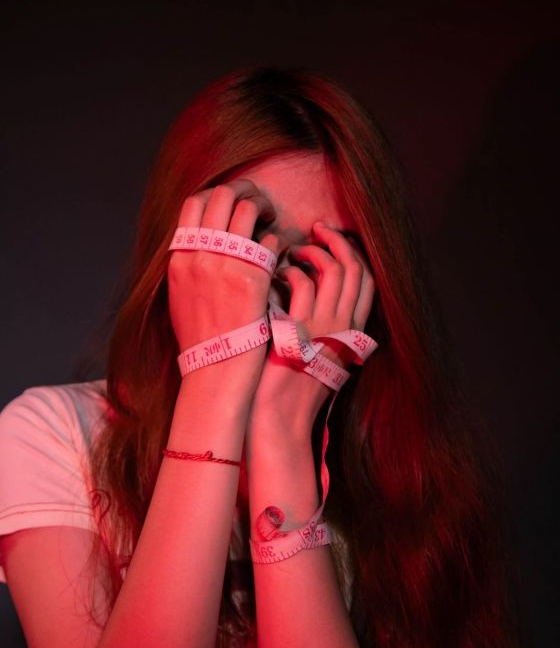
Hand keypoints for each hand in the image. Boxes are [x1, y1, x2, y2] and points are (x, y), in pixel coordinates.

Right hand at [167, 180, 288, 380]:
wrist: (215, 371)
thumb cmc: (202, 339)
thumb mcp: (180, 296)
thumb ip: (190, 264)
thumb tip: (203, 239)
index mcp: (179, 259)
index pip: (194, 202)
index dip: (218, 193)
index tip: (233, 202)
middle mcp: (199, 256)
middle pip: (222, 195)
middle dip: (245, 189)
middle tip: (259, 201)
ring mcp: (224, 266)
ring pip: (248, 208)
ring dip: (264, 207)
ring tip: (272, 218)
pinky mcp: (251, 279)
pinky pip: (270, 240)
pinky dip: (278, 240)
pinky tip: (281, 252)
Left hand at [248, 221, 375, 433]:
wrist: (279, 419)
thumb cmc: (290, 388)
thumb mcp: (318, 355)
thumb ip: (323, 326)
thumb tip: (311, 291)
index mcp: (354, 333)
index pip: (368, 282)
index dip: (355, 254)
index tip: (335, 240)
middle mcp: (346, 328)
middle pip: (357, 269)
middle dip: (339, 241)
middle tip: (318, 229)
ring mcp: (327, 328)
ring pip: (335, 270)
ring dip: (314, 252)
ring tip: (295, 251)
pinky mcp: (302, 329)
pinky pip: (304, 284)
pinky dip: (291, 271)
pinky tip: (279, 274)